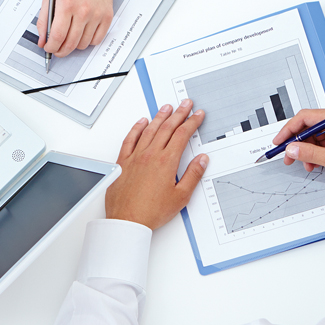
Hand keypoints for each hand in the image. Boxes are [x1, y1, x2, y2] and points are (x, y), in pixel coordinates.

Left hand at [37, 0, 113, 57]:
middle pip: (70, 43)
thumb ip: (43, 20)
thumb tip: (43, 40)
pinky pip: (96, 40)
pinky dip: (88, 41)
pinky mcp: (107, 17)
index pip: (57, 35)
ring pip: (83, 44)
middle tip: (57, 49)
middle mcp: (83, 10)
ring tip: (70, 37)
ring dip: (74, 46)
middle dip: (61, 51)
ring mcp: (96, 15)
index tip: (49, 48)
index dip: (51, 46)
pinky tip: (82, 34)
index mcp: (66, 4)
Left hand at [105, 101, 207, 229]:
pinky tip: (141, 122)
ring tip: (167, 107)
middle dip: (179, 113)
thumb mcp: (180, 197)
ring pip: (149, 130)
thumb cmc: (151, 212)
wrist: (127, 220)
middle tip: (186, 104)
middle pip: (167, 128)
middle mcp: (150, 155)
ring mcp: (135, 157)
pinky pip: (130, 139)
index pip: (182, 135)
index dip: (192, 122)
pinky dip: (136, 128)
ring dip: (160, 116)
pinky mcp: (123, 162)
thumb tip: (202, 160)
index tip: (198, 115)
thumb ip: (193, 175)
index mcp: (166, 162)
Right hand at [272, 107, 324, 177]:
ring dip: (308, 150)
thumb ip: (310, 153)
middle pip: (309, 126)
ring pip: (316, 136)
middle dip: (298, 143)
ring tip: (306, 164)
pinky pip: (324, 141)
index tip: (280, 141)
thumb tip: (292, 150)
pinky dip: (317, 152)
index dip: (289, 130)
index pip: (305, 118)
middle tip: (288, 156)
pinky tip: (315, 163)